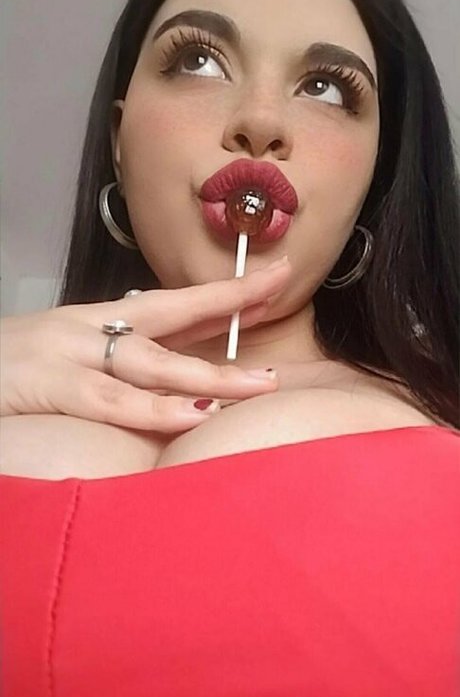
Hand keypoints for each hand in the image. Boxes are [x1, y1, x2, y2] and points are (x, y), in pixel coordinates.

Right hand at [1, 258, 290, 431]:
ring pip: (149, 361)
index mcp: (92, 324)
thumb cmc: (6, 373)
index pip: (170, 306)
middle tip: (283, 291)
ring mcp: (66, 355)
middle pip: (169, 316)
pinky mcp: (47, 386)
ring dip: (208, 372)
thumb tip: (160, 360)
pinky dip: (154, 409)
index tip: (274, 281)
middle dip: (228, 306)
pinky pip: (109, 401)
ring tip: (260, 384)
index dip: (223, 296)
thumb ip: (111, 362)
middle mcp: (84, 330)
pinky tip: (194, 415)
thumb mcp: (61, 359)